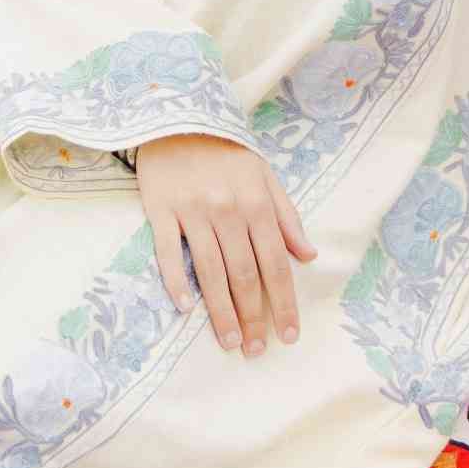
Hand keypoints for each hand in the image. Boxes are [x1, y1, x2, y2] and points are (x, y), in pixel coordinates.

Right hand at [138, 134, 318, 358]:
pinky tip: (186, 309)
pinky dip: (176, 281)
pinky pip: (167, 253)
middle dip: (253, 317)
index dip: (284, 302)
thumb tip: (308, 256)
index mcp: (257, 203)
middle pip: (243, 274)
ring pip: (209, 271)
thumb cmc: (226, 153)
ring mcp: (192, 211)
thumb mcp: (265, 176)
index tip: (289, 334)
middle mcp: (227, 210)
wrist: (178, 118)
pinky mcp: (160, 210)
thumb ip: (287, 217)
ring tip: (230, 342)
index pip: (275, 263)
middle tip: (257, 350)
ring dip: (221, 312)